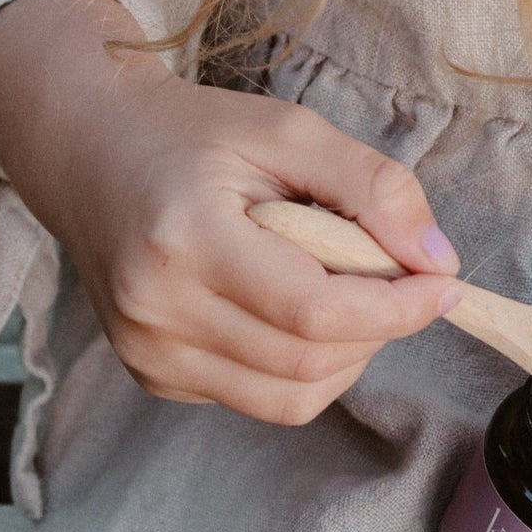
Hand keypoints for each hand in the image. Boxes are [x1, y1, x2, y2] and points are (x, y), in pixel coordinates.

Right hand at [0, 0, 460, 424]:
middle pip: (310, 361)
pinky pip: (263, 399)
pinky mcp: (155, 376)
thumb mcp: (290, 132)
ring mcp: (149, 352)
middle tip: (399, 278)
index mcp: (184, 239)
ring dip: (350, 354)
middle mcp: (156, 309)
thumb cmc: (194, 136)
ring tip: (349, 292)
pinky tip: (300, 312)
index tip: (443, 283)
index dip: (396, 308)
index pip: (314, 312)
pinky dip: (308, 368)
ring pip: (293, 396)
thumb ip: (374, 187)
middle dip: (380, 327)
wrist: (89, 150)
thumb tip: (439, 260)